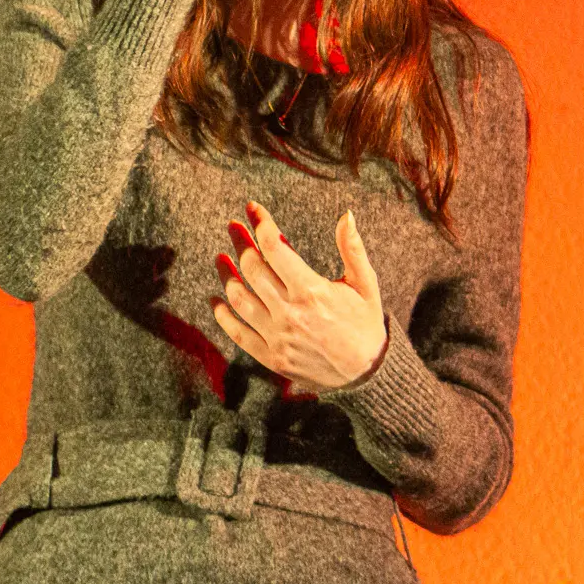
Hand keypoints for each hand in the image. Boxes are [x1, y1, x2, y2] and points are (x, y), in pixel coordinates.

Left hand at [211, 201, 388, 396]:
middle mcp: (290, 313)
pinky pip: (238, 333)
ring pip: (239, 298)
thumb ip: (353, 249)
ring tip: (221, 258)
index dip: (261, 223)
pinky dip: (223, 316)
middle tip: (234, 227)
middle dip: (240, 242)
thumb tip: (346, 215)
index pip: (274, 247)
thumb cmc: (366, 325)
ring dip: (226, 274)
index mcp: (312, 291)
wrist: (366, 374)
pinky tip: (217, 301)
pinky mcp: (271, 357)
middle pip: (252, 268)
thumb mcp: (366, 284)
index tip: (253, 209)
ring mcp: (277, 337)